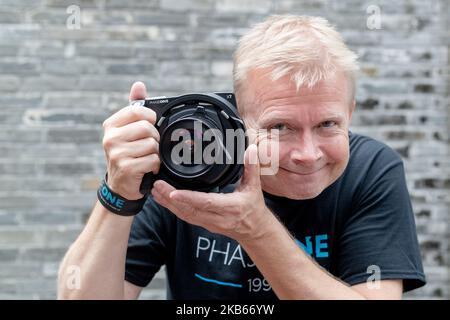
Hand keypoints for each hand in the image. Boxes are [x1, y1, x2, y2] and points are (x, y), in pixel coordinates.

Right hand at [102, 82, 160, 199]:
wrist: (120, 186)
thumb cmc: (127, 154)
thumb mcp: (128, 130)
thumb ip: (135, 107)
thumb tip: (138, 85)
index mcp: (111, 125)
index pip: (138, 111)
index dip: (150, 118)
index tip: (150, 127)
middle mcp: (110, 138)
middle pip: (148, 128)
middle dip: (154, 139)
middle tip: (148, 147)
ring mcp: (117, 153)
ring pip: (152, 145)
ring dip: (154, 153)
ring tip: (145, 158)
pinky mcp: (126, 168)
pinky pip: (153, 160)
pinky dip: (155, 165)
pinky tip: (147, 168)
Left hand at [150, 144, 273, 241]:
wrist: (254, 230)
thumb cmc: (253, 208)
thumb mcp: (255, 187)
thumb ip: (252, 167)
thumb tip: (251, 149)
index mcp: (230, 207)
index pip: (206, 202)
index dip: (189, 197)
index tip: (173, 191)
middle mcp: (216, 217)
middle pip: (189, 209)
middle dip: (170, 198)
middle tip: (157, 185)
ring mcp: (208, 223)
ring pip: (184, 214)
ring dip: (168, 204)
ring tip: (155, 191)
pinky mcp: (203, 224)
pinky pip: (185, 217)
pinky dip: (172, 208)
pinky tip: (162, 200)